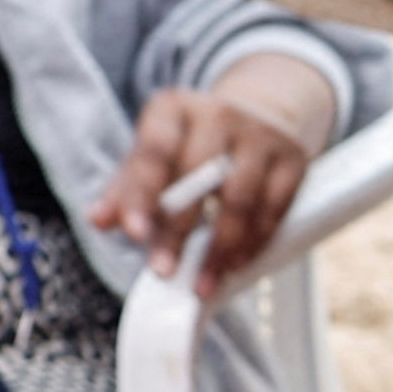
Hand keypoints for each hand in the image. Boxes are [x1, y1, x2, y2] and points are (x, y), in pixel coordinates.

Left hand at [91, 68, 321, 301]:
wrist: (258, 114)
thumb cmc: (192, 144)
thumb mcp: (155, 154)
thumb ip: (127, 187)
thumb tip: (100, 221)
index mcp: (173, 109)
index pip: (153, 152)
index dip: (142, 194)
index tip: (135, 234)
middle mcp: (218, 114)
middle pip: (197, 177)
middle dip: (179, 230)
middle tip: (164, 271)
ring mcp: (260, 135)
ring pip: (239, 198)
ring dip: (219, 247)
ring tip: (201, 282)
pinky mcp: (293, 157)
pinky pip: (274, 207)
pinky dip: (254, 241)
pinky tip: (236, 264)